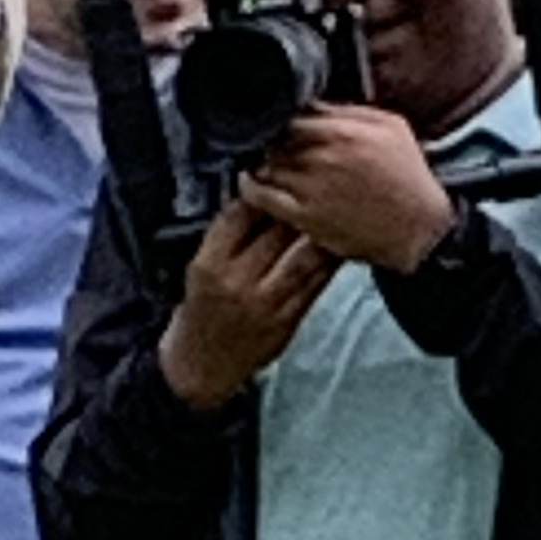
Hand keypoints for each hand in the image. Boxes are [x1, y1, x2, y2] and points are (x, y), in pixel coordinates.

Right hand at [156, 197, 341, 410]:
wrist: (201, 366)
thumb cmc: (201, 310)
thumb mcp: (200, 267)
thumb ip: (229, 235)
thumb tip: (263, 193)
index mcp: (210, 264)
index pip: (242, 213)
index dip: (264, 188)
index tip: (278, 173)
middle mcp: (238, 283)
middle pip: (279, 230)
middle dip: (299, 204)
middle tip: (318, 182)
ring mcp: (266, 304)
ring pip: (306, 255)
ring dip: (323, 230)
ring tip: (337, 208)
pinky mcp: (288, 321)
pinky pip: (317, 283)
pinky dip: (330, 260)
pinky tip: (340, 244)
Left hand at [236, 108, 453, 273]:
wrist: (420, 227)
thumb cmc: (408, 177)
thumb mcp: (390, 127)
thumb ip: (350, 111)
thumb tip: (316, 102)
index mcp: (344, 129)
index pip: (294, 111)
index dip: (284, 117)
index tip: (280, 122)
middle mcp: (325, 154)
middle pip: (275, 136)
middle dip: (270, 139)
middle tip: (267, 145)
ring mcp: (312, 186)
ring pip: (266, 163)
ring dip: (260, 162)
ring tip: (262, 164)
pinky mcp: (305, 215)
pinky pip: (262, 196)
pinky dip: (251, 187)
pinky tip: (252, 184)